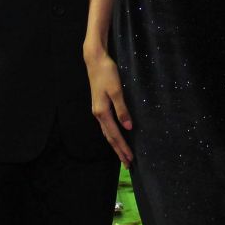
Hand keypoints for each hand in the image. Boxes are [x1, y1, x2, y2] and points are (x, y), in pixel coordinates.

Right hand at [85, 44, 133, 165]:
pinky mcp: (100, 106)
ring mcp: (98, 111)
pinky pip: (106, 126)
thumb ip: (122, 110)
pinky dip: (112, 135)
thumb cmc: (107, 73)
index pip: (115, 135)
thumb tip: (128, 127)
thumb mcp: (117, 90)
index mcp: (102, 112)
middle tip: (127, 163)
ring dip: (115, 144)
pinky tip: (116, 136)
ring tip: (122, 154)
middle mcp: (98, 114)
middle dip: (119, 150)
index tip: (130, 158)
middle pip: (110, 137)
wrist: (95, 61)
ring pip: (107, 133)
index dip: (123, 147)